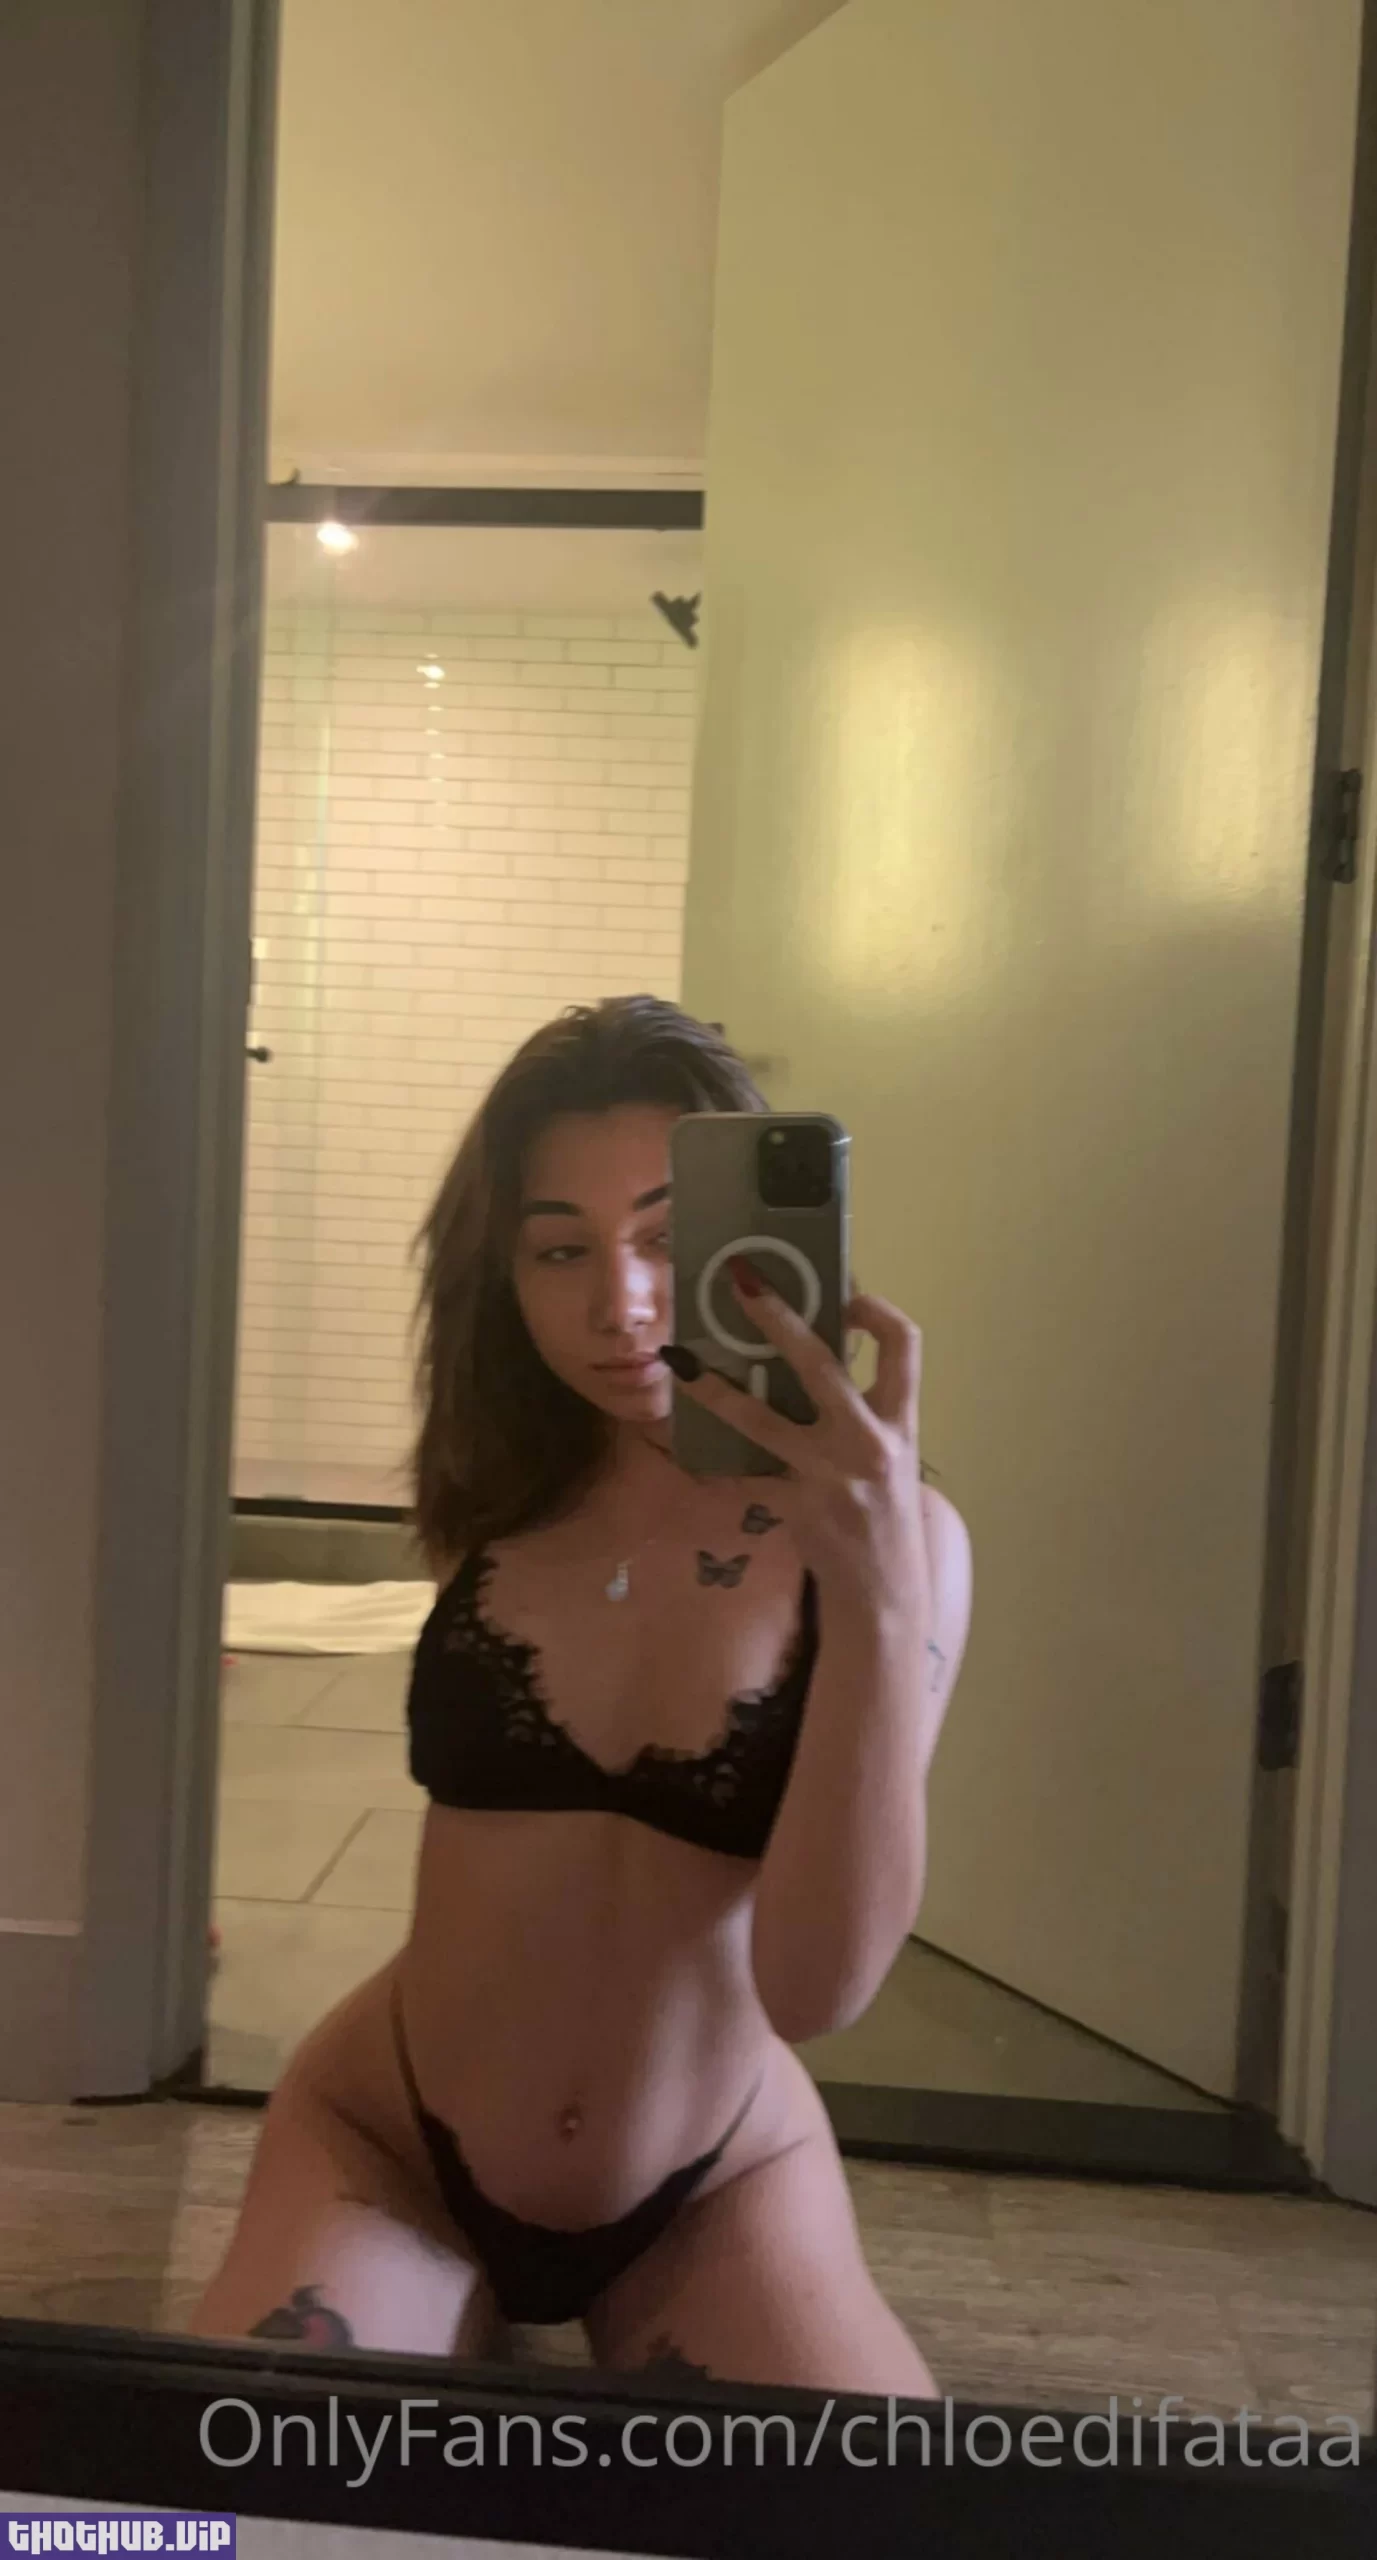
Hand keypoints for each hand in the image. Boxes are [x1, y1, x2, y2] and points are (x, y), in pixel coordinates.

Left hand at [665, 1262, 928, 1619]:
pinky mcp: (796, 1506)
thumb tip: (810, 1359)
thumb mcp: (891, 1456)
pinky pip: (743, 1476)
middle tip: (741, 1283)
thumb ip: (862, 1413)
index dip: (875, 1309)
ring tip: (679, 1360)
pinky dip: (713, 1464)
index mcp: (901, 1422)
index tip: (844, 1291)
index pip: (904, 1344)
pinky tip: (684, 1449)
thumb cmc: (885, 1515)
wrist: (885, 1592)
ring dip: (715, 1387)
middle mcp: (870, 1442)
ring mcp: (830, 1475)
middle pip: (822, 1364)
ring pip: (761, 1419)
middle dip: (779, 1317)